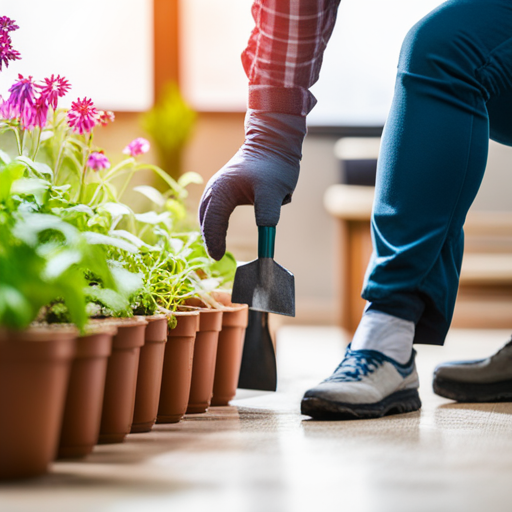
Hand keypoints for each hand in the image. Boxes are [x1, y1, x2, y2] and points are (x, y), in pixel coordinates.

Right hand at [199, 109, 306, 259]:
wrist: (275, 141)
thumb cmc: (274, 165)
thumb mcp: (273, 192)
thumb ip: (267, 215)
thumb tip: (264, 238)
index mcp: (222, 190)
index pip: (212, 222)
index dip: (214, 241)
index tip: (218, 258)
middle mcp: (215, 189)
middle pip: (205, 219)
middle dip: (209, 238)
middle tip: (216, 257)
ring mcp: (218, 187)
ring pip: (207, 214)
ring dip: (210, 230)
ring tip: (215, 248)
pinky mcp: (225, 187)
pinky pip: (214, 208)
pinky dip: (214, 221)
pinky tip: (218, 230)